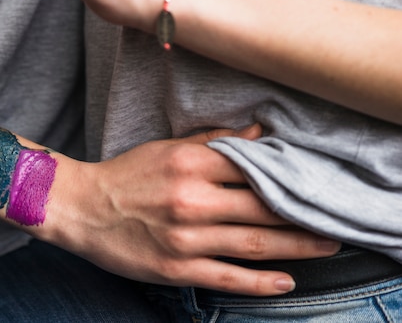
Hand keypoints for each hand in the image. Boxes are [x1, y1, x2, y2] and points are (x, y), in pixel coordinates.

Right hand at [46, 125, 340, 295]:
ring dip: (297, 248)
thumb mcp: (168, 148)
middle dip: (304, 215)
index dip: (289, 177)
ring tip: (326, 246)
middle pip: (264, 209)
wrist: (82, 208)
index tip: (313, 182)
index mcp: (190, 164)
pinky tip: (287, 282)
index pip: (254, 169)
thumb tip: (258, 134)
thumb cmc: (126, 174)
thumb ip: (214, 142)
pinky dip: (260, 282)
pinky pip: (227, 277)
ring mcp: (185, 238)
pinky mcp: (175, 267)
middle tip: (334, 219)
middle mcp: (192, 200)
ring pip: (255, 244)